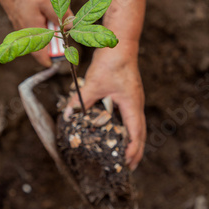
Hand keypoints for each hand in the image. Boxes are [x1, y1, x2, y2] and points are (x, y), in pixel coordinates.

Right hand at [0, 0, 71, 66]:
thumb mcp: (48, 1)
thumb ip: (61, 15)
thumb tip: (71, 27)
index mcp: (33, 32)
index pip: (43, 58)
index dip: (56, 58)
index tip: (68, 50)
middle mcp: (28, 28)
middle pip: (51, 33)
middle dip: (62, 18)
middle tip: (67, 4)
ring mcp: (27, 17)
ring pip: (49, 16)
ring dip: (58, 2)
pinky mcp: (26, 7)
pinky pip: (42, 6)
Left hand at [65, 45, 145, 169]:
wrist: (121, 42)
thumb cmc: (112, 62)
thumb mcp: (94, 84)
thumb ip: (81, 101)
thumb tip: (68, 114)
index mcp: (132, 105)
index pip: (136, 134)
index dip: (132, 151)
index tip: (127, 164)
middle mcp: (136, 104)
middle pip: (140, 132)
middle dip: (135, 151)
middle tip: (129, 167)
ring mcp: (134, 99)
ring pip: (137, 125)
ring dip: (133, 140)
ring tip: (125, 154)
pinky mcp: (129, 94)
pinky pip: (131, 116)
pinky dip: (127, 128)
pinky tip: (118, 131)